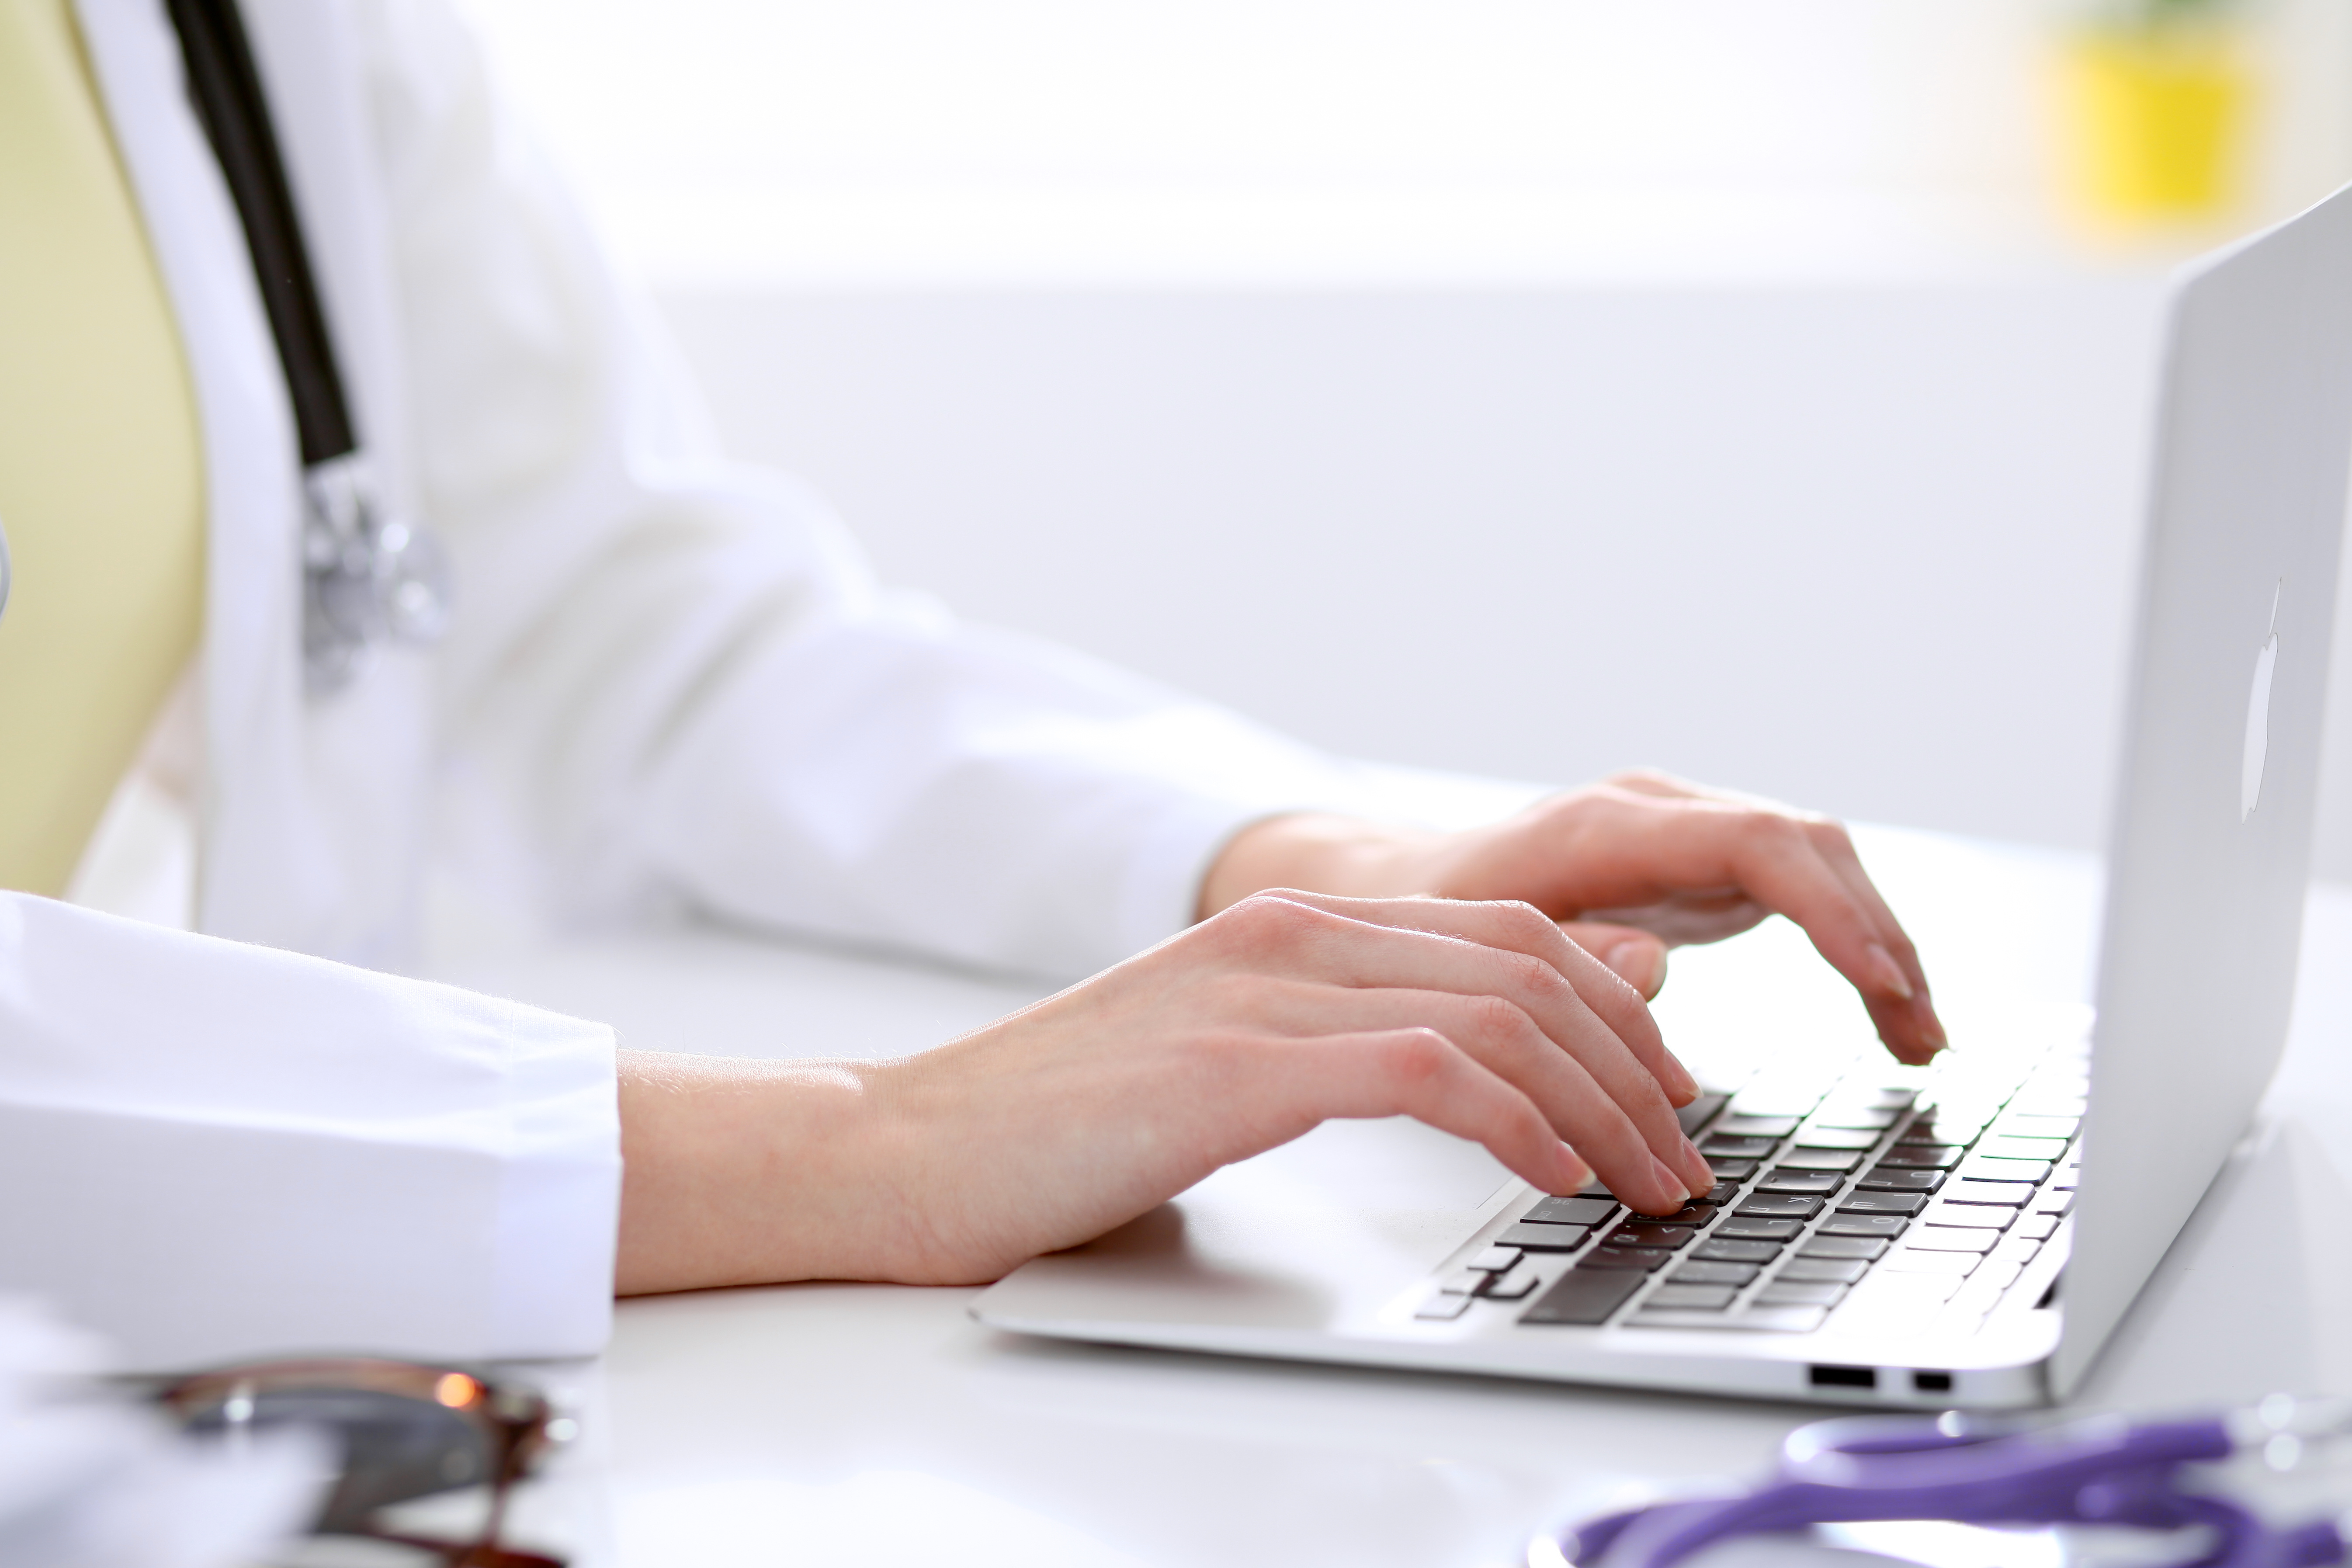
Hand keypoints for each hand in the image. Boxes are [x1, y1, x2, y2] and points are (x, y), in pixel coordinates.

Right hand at [614, 889, 1715, 1292]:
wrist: (906, 1150)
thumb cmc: (1060, 1131)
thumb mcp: (1232, 1066)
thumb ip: (1355, 1045)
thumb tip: (1485, 1072)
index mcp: (1292, 928)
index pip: (1507, 938)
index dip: (1614, 1011)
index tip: (1665, 1097)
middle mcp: (1290, 937)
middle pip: (1528, 965)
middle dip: (1637, 1062)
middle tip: (1686, 1152)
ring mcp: (1262, 993)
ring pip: (1496, 1012)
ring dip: (1601, 1103)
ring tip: (1649, 1182)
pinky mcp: (1235, 1068)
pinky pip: (1425, 1071)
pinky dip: (1515, 1120)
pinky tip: (1554, 1176)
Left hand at [1199, 770, 1944, 1066]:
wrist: (1403, 885)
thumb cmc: (1426, 919)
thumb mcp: (1472, 949)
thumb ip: (1565, 957)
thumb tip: (1653, 969)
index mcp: (1605, 827)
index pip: (1754, 843)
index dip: (1828, 910)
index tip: (1881, 982)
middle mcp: (1659, 814)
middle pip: (1808, 848)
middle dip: (1877, 936)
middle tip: (1921, 1035)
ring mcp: (1685, 835)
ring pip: (1820, 866)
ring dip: (1879, 947)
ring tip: (1919, 1042)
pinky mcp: (1700, 868)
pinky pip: (1801, 894)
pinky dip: (1850, 950)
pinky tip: (1886, 1017)